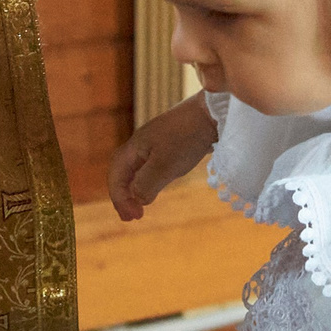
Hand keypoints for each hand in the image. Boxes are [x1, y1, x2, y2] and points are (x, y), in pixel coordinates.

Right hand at [107, 93, 218, 219]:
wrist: (213, 112)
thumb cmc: (187, 137)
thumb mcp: (165, 165)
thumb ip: (146, 185)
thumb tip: (136, 200)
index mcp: (134, 146)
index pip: (116, 175)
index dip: (120, 199)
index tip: (132, 218)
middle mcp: (140, 144)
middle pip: (122, 172)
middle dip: (122, 195)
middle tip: (131, 217)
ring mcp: (155, 143)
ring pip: (136, 169)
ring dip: (135, 189)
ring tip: (140, 209)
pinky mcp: (169, 144)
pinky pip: (150, 166)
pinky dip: (148, 181)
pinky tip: (156, 189)